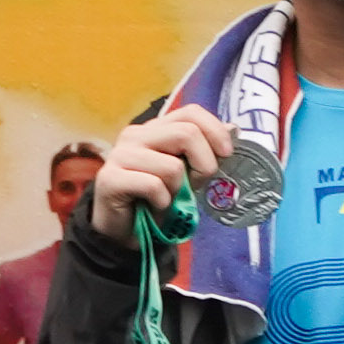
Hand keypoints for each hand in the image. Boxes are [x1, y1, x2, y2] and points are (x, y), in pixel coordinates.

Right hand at [85, 106, 236, 245]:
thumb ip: (204, 150)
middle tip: (198, 184)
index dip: (215, 130)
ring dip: (178, 190)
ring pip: (172, 167)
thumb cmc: (157, 199)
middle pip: (186, 134)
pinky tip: (154, 206)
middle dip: (204, 164)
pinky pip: (153, 186)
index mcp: (155, 128)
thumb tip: (233, 128)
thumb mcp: (187, 173)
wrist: (124, 230)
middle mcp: (136, 135)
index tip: (226, 154)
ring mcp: (120, 155)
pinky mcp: (110, 178)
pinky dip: (162, 202)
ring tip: (167, 198)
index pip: (190, 113)